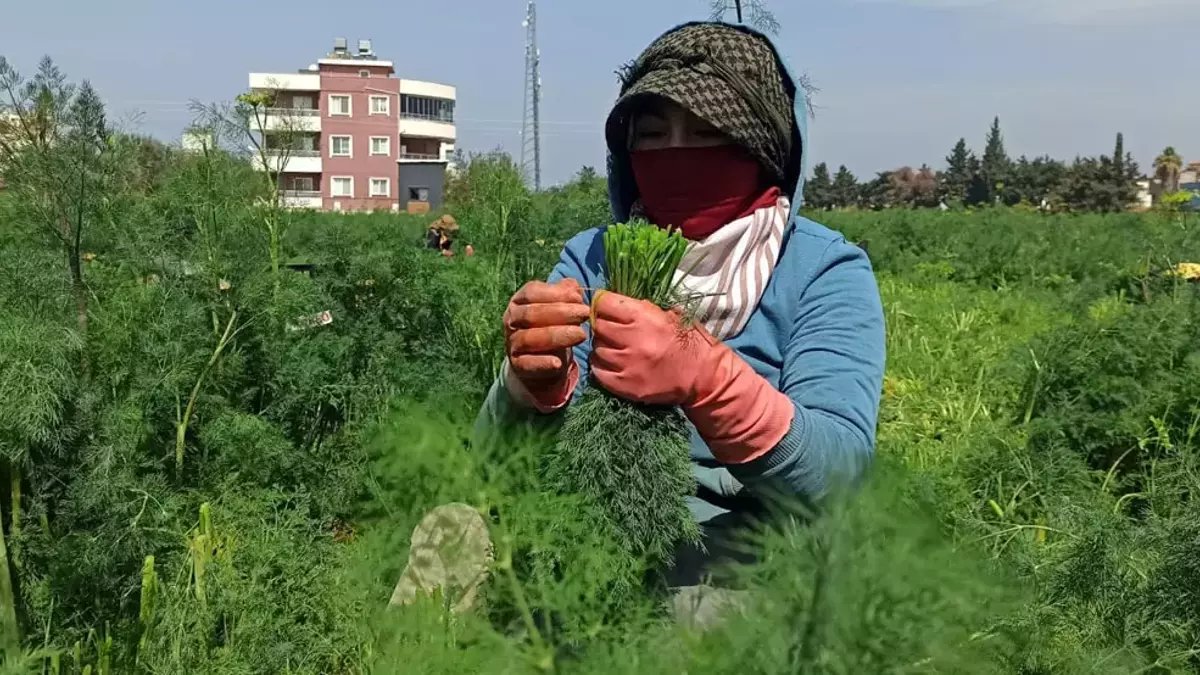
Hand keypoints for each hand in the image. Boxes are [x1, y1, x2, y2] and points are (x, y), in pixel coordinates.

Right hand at [503, 278, 590, 396]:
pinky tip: (558, 363)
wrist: (542, 361)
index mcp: (519, 301)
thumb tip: (574, 287)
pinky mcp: (517, 365)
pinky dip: (542, 363)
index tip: (578, 297)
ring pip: (529, 338)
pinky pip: (527, 364)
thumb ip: (565, 294)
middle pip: (531, 314)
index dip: (555, 294)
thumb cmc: (551, 326)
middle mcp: (512, 320)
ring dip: (556, 336)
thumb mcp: (558, 307)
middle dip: (560, 312)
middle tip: (585, 313)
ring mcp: (513, 343)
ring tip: (581, 334)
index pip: (531, 292)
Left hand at [589, 292, 715, 406]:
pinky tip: (613, 363)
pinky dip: (602, 366)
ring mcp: (628, 366)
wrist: (704, 376)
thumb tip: (613, 303)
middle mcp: (634, 341)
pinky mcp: (626, 387)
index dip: (603, 303)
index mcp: (645, 318)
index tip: (607, 306)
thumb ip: (640, 307)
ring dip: (603, 346)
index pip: (604, 303)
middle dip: (603, 324)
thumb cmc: (688, 342)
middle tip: (612, 328)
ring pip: (597, 349)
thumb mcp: (669, 315)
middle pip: (598, 326)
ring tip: (616, 347)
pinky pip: (599, 372)